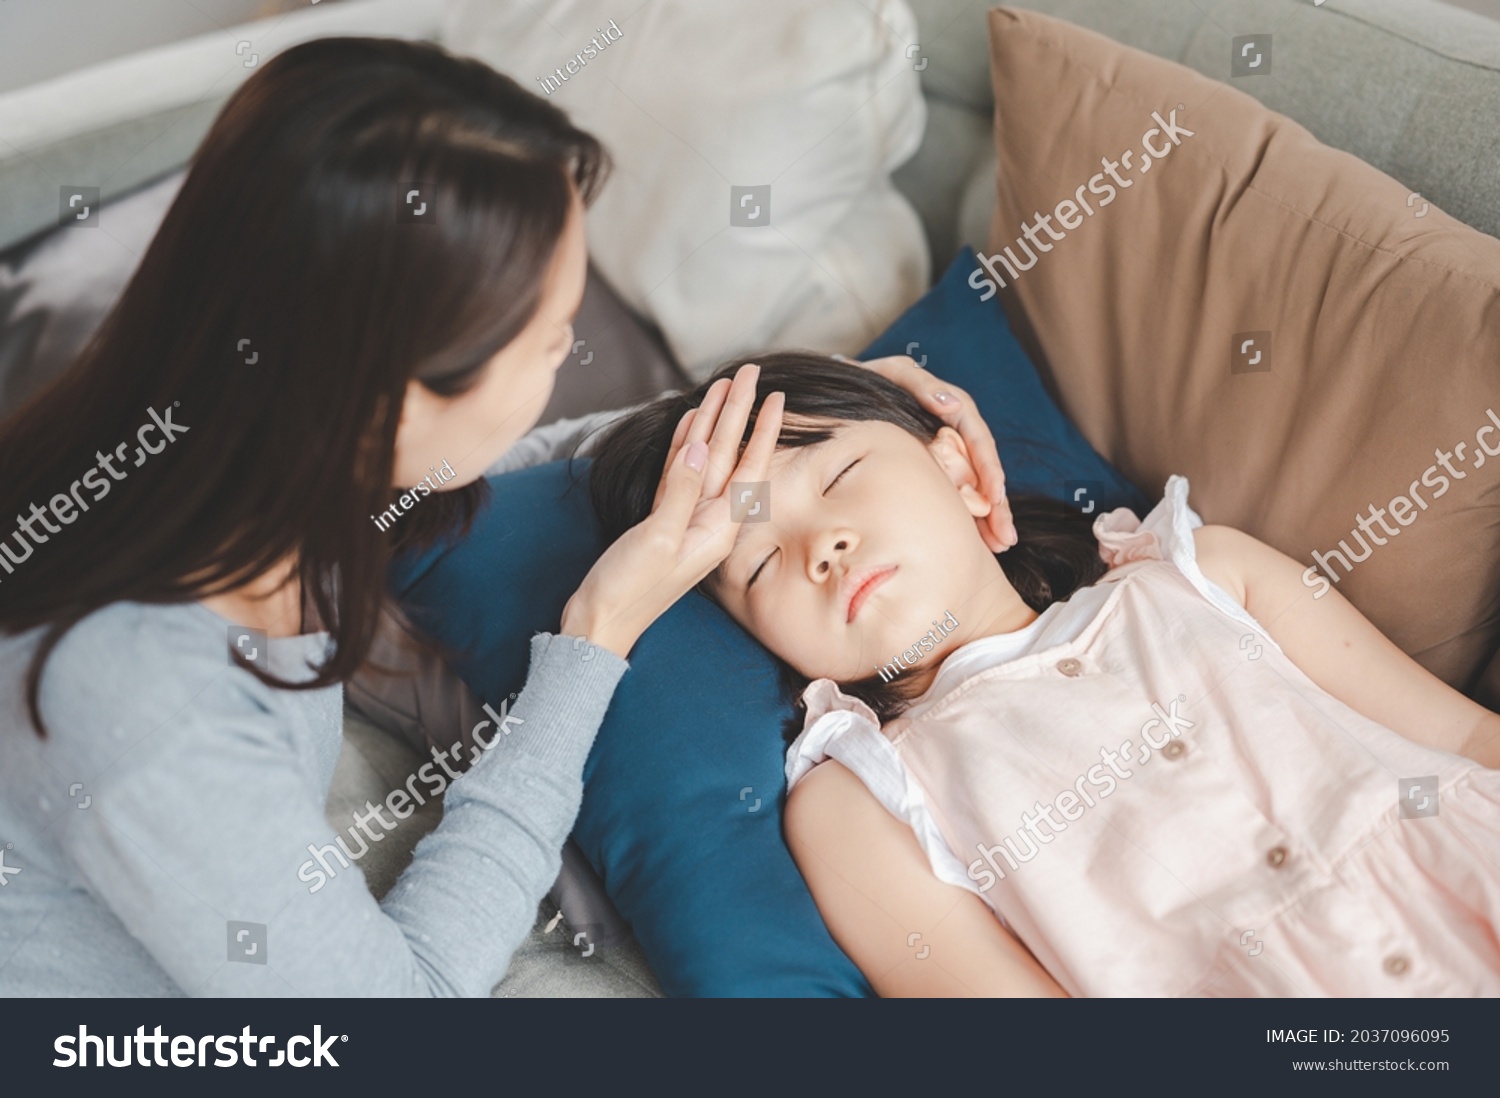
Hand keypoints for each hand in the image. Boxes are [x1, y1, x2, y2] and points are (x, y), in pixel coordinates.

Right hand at [561, 363, 784, 658]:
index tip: (774, 395)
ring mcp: (684, 520)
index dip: (761, 430)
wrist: (599, 626)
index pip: (748, 468)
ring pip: (705, 460)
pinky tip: (692, 423)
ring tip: (723, 386)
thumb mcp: (658, 540)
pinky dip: (686, 446)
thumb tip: (704, 448)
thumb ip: (682, 492)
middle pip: (729, 456)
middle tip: (749, 373)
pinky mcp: (661, 521)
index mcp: (716, 529)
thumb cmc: (628, 592)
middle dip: (739, 413)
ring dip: (713, 422)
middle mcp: (707, 522)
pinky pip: (680, 474)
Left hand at [843, 353, 1016, 551]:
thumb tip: (950, 404)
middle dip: (998, 505)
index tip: (995, 497)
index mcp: (952, 408)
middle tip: (1005, 537)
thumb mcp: (894, 375)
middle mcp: (956, 433)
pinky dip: (968, 516)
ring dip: (990, 517)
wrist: (843, 397)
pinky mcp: (934, 470)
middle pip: (984, 470)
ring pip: (974, 487)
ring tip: (1001, 544)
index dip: (989, 469)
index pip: (979, 440)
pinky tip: (979, 540)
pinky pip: (955, 494)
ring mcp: (947, 454)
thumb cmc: (869, 382)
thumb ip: (920, 385)